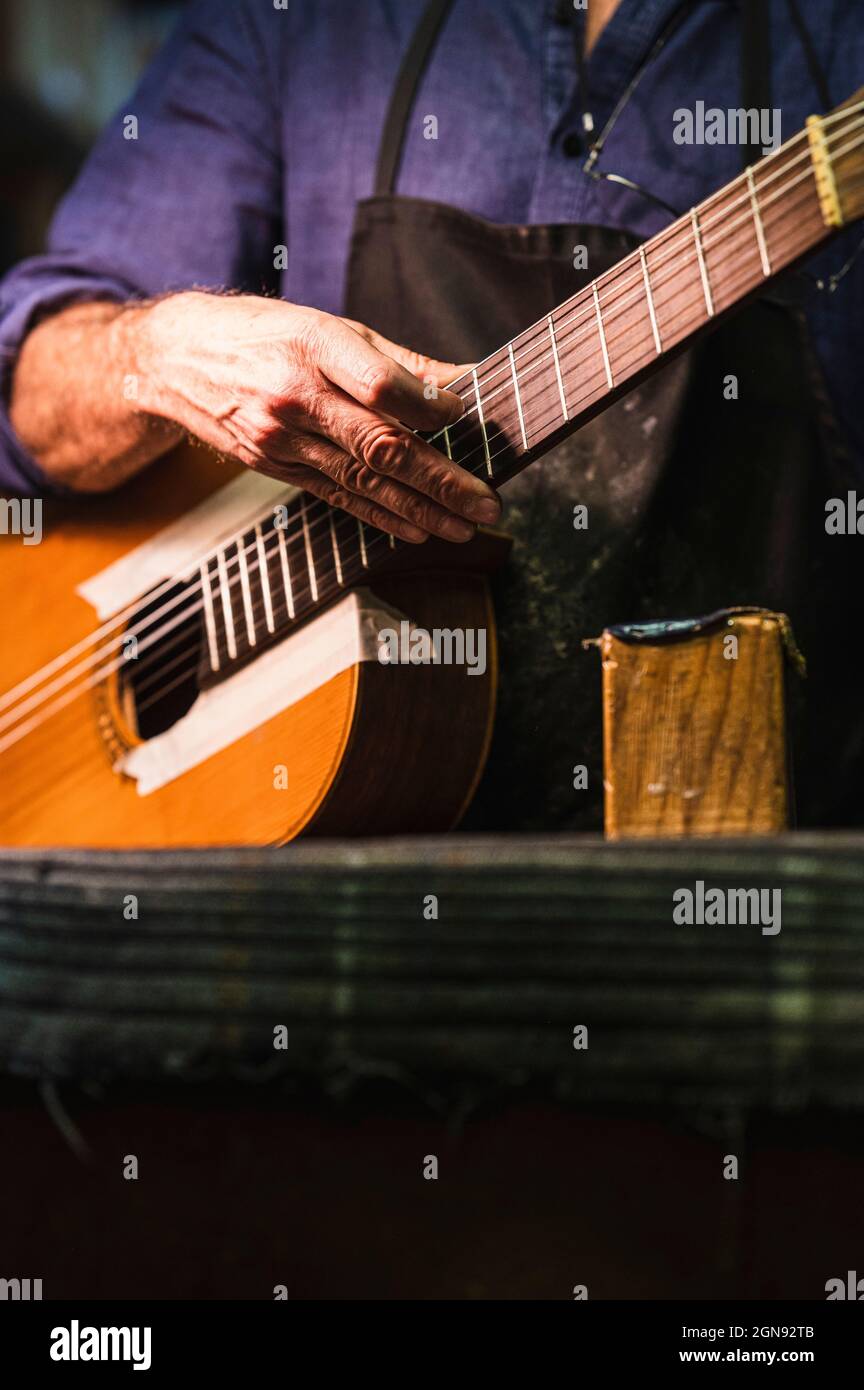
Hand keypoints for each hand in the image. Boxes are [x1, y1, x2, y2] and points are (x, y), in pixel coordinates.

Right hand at [140, 291, 499, 541]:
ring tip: (466, 526)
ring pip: (362, 481)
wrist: (177, 359)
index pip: (381, 385)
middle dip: (441, 479)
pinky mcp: (275, 468)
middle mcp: (295, 396)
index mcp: (313, 345)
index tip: (466, 416)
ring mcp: (281, 439)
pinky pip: (337, 497)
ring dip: (421, 510)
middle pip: (379, 445)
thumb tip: (464, 381)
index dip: (429, 408)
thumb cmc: (265, 333)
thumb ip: (396, 361)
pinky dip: (381, 517)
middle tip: (487, 501)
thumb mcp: (327, 326)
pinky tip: (418, 531)